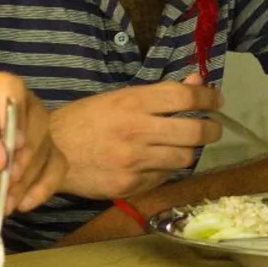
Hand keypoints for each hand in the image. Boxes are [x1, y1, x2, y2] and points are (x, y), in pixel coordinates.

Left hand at [0, 74, 66, 209]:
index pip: (10, 89)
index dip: (14, 113)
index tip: (11, 143)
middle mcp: (21, 105)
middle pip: (37, 120)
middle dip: (24, 155)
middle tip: (8, 179)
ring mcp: (38, 130)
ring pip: (46, 149)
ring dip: (27, 179)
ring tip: (4, 199)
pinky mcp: (49, 155)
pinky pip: (57, 169)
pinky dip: (41, 189)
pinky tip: (21, 203)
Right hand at [50, 78, 221, 199]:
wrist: (51, 152)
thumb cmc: (84, 120)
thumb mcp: (118, 98)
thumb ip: (158, 94)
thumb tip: (197, 82)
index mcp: (132, 102)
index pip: (184, 96)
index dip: (208, 97)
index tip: (216, 100)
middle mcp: (136, 130)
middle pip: (194, 131)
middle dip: (211, 129)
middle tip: (212, 128)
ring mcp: (134, 160)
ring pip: (184, 158)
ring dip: (189, 151)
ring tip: (181, 145)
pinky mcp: (129, 184)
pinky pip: (163, 176)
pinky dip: (166, 168)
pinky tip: (155, 161)